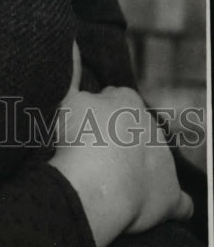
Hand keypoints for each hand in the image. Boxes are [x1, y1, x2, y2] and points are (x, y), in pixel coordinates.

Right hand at [48, 42, 192, 246]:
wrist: (95, 184)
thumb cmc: (78, 138)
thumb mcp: (66, 99)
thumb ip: (71, 73)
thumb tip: (73, 42)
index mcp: (126, 100)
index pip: (114, 98)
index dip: (97, 112)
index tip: (83, 126)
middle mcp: (151, 125)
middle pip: (135, 128)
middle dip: (121, 138)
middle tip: (93, 153)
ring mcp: (164, 162)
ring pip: (155, 160)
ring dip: (141, 167)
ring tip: (112, 182)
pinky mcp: (170, 196)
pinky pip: (180, 202)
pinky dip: (172, 203)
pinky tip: (161, 204)